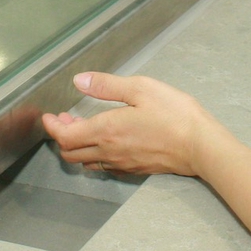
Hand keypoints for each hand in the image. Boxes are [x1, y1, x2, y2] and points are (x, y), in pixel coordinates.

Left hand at [42, 71, 221, 178]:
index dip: (52, 126)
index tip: (49, 116)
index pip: (66, 136)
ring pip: (86, 162)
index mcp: (105, 131)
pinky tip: (104, 142)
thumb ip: (107, 86)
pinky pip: (104, 167)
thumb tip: (79, 81)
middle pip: (71, 153)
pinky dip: (94, 156)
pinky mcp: (135, 169)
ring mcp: (122, 164)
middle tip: (64, 119)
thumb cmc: (174, 115)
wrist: (201, 147)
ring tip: (83, 127)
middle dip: (62, 136)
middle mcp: (109, 152)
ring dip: (77, 146)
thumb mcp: (140, 89)